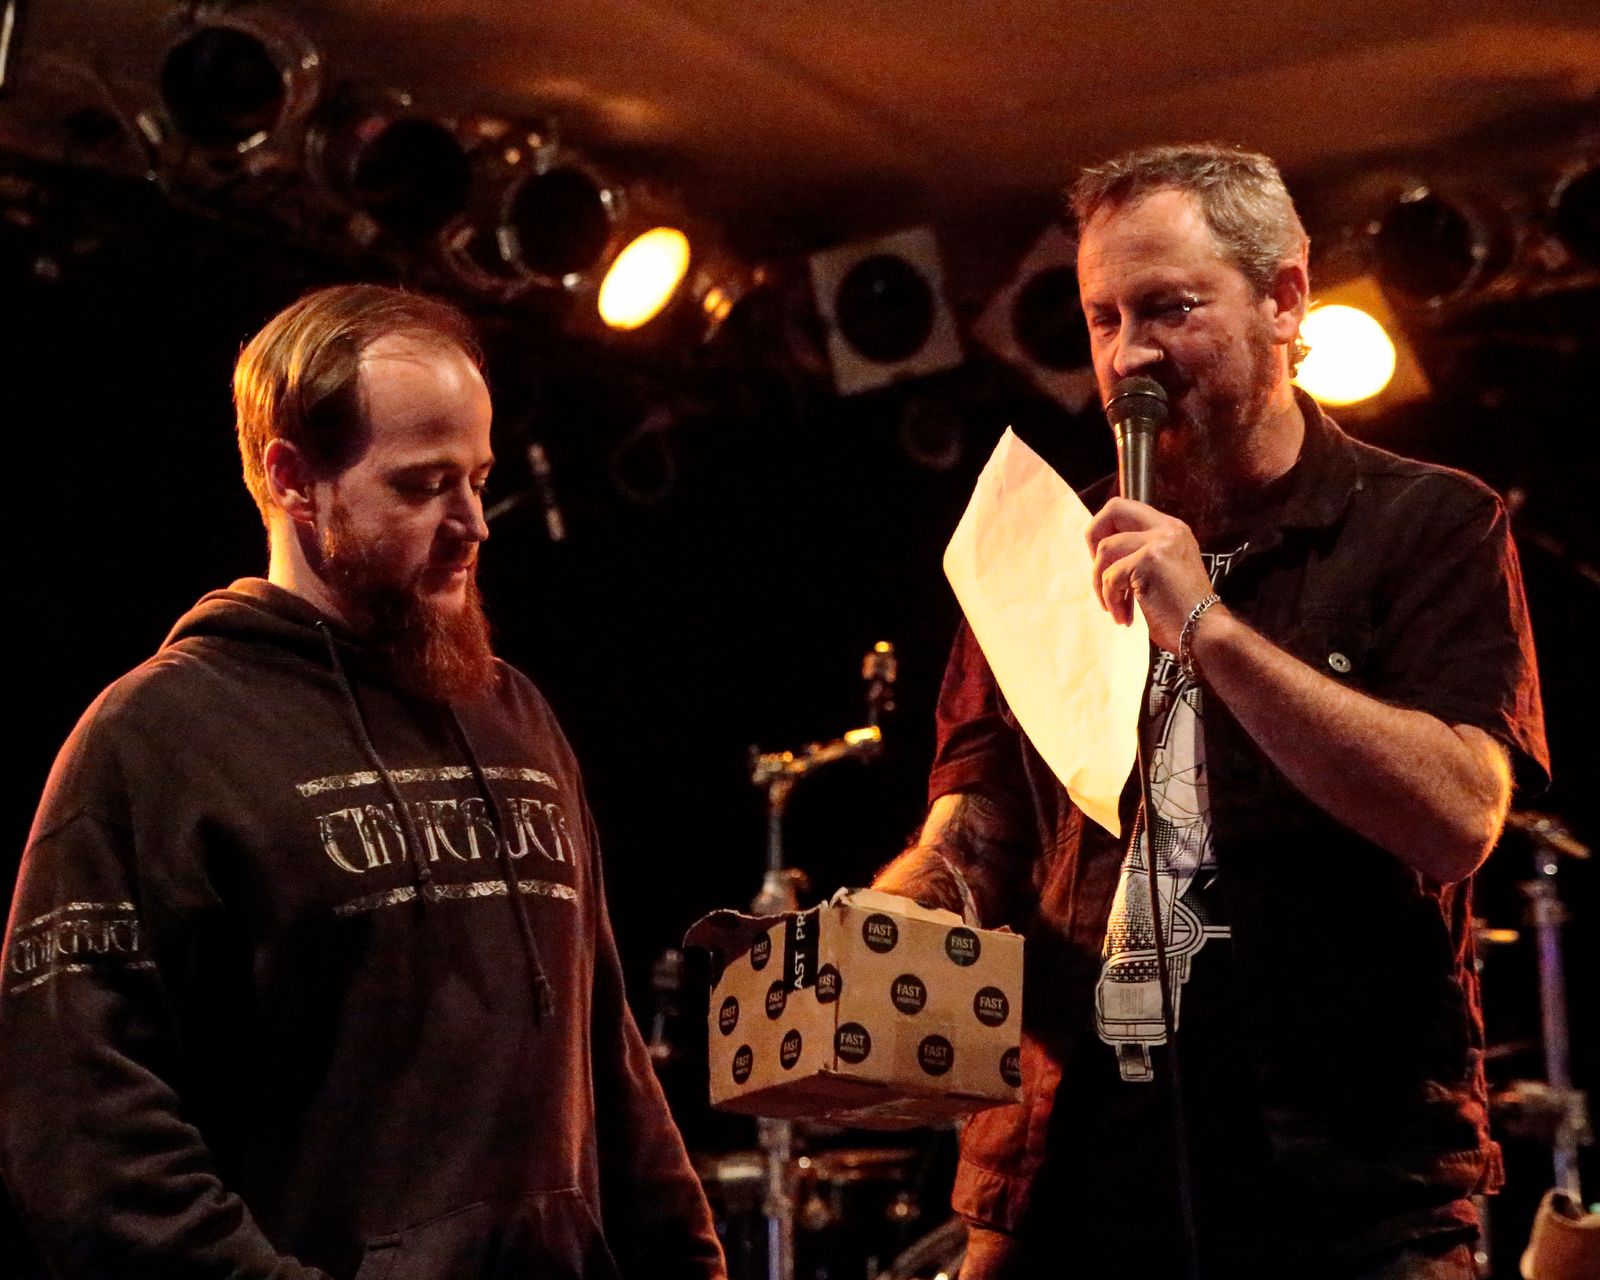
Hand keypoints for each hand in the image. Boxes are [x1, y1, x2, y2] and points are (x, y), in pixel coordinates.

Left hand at [1086, 496, 1220, 653]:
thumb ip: (1140, 554)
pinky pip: (1111, 577)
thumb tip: (1102, 551)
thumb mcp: (1164, 571)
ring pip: (1106, 548)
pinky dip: (1111, 601)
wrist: (1205, 634)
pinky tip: (1124, 618)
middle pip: (1114, 509)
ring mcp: (1160, 542)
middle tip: (1097, 571)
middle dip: (1093, 536)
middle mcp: (1168, 529)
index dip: (1106, 531)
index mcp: (1173, 529)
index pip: (1127, 509)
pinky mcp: (1149, 561)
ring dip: (1102, 584)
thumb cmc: (1182, 613)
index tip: (1105, 562)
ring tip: (1115, 608)